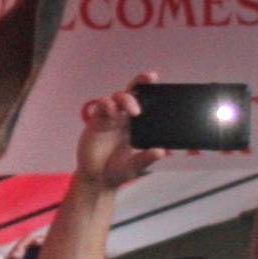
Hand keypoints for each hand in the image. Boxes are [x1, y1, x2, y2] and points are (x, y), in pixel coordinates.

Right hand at [70, 74, 168, 192]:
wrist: (97, 180)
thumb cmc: (118, 171)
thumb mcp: (135, 166)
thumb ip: (146, 158)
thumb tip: (161, 152)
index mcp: (136, 125)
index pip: (144, 103)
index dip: (149, 90)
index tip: (156, 79)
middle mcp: (124, 118)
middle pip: (131, 93)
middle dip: (139, 82)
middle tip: (149, 79)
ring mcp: (110, 118)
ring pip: (117, 97)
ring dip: (126, 98)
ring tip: (133, 111)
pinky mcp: (96, 121)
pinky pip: (102, 105)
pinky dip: (108, 104)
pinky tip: (113, 113)